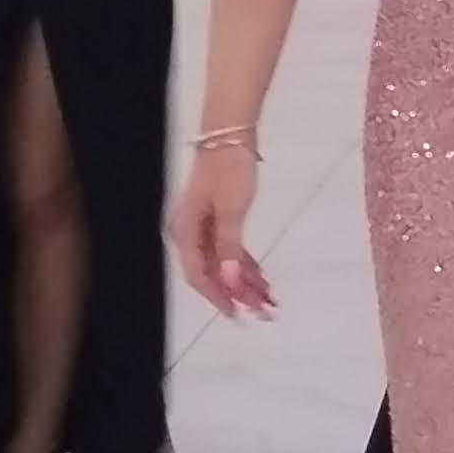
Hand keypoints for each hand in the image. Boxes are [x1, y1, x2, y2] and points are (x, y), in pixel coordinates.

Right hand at [166, 138, 275, 319]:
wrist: (229, 137)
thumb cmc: (229, 169)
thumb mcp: (232, 210)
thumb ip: (229, 247)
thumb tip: (230, 280)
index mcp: (186, 233)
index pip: (200, 275)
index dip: (219, 297)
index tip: (240, 315)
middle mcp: (189, 233)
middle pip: (211, 272)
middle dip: (237, 293)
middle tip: (264, 310)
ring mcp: (202, 226)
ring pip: (222, 263)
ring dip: (243, 281)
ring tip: (267, 297)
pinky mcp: (216, 218)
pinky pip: (227, 249)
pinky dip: (243, 263)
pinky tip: (259, 275)